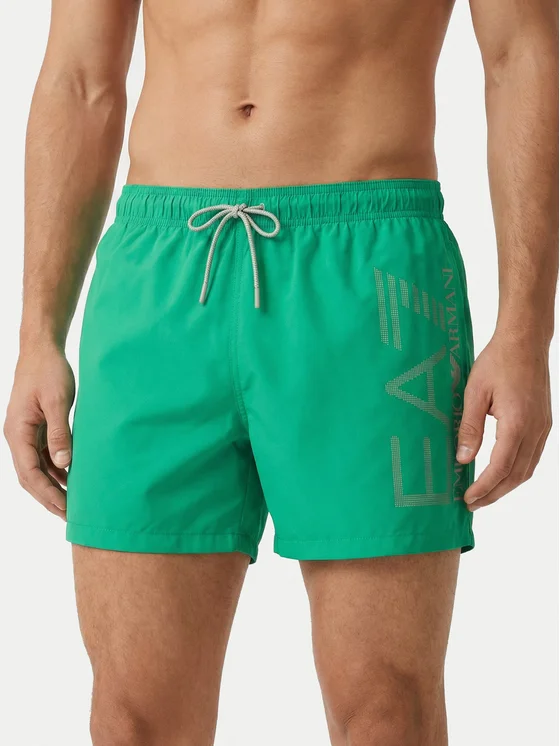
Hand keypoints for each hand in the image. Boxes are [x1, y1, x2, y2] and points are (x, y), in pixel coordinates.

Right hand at [4, 344, 74, 518]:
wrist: (42, 349)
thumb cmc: (49, 371)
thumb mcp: (57, 401)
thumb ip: (60, 433)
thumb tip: (64, 464)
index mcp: (17, 432)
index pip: (29, 474)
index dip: (47, 494)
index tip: (66, 509)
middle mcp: (17, 436)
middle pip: (30, 477)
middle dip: (49, 497)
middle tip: (71, 515)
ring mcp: (26, 433)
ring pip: (36, 469)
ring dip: (53, 486)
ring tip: (73, 503)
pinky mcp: (36, 428)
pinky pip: (43, 456)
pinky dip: (56, 470)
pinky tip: (71, 478)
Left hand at [456, 334, 551, 510]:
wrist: (525, 342)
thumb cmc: (497, 362)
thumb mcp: (474, 393)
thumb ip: (469, 428)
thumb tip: (463, 459)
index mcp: (517, 424)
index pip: (500, 467)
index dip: (484, 487)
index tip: (467, 498)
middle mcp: (535, 430)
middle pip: (516, 475)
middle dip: (494, 493)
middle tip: (472, 503)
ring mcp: (543, 427)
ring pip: (527, 468)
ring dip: (506, 485)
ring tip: (485, 494)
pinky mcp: (544, 423)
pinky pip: (533, 456)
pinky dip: (517, 471)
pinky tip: (502, 474)